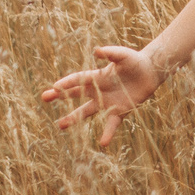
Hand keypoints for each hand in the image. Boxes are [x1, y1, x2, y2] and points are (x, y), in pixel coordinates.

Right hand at [40, 45, 165, 147]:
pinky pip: (111, 124)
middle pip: (76, 94)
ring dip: (74, 118)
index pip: (78, 80)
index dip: (67, 83)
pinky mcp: (119, 111)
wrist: (150, 72)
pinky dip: (107, 133)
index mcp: (98, 76)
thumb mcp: (123, 55)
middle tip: (44, 97)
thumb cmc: (134, 61)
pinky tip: (103, 143)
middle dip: (60, 96)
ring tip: (60, 125)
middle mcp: (99, 90)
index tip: (54, 87)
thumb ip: (111, 53)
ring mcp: (107, 102)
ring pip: (87, 112)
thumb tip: (97, 51)